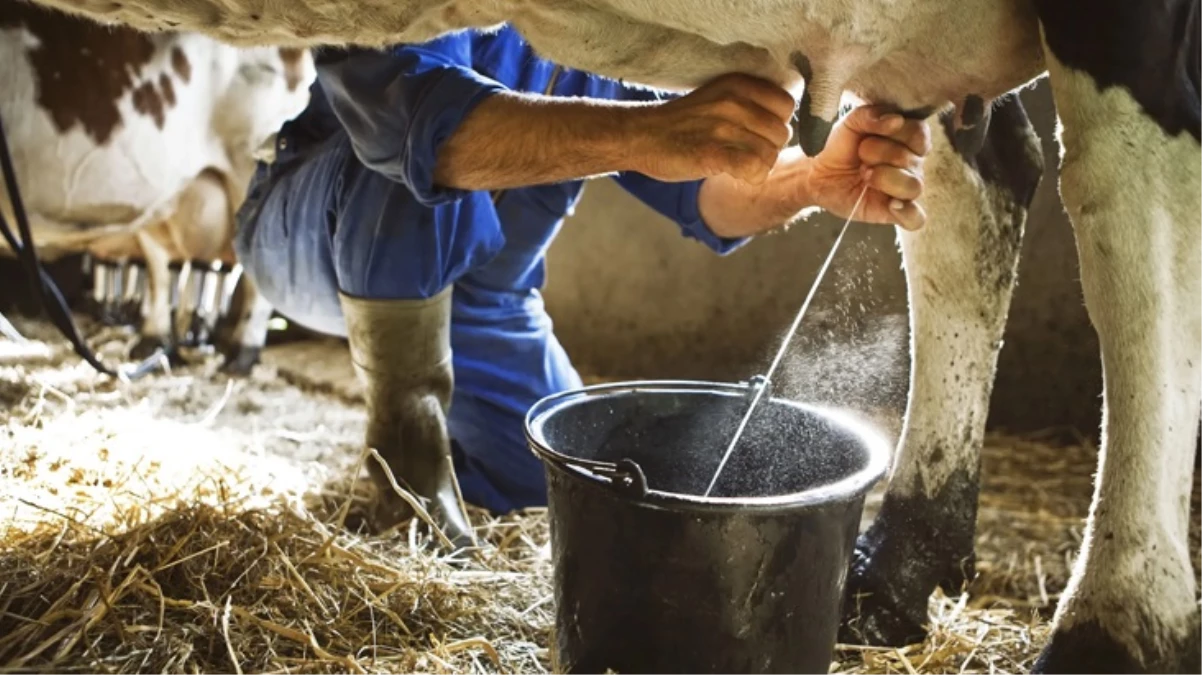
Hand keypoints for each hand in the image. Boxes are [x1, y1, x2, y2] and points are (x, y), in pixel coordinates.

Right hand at [630, 73, 795, 184]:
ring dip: (758, 166)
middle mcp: (733, 101)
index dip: (776, 124)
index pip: (786, 105)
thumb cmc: (681, 123)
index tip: (757, 134)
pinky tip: (735, 175)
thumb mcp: (718, 97)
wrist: (640, 135)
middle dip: (768, 148)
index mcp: (738, 84)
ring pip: (770, 154)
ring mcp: (723, 127)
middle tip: (744, 153)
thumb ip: (750, 103)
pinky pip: (755, 169)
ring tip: (736, 164)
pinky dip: (751, 177)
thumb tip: (785, 126)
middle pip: (781, 133)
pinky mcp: (712, 153)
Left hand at [806, 105, 931, 229]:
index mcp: (908, 138)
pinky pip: (916, 218)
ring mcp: (906, 189)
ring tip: (865, 175)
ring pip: (914, 186)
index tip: (869, 135)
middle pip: (911, 159)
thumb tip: (896, 120)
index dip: (895, 134)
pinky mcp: (896, 212)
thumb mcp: (850, 123)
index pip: (919, 133)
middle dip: (879, 155)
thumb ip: (870, 115)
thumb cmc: (841, 146)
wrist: (819, 174)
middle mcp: (913, 164)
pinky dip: (907, 212)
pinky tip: (891, 204)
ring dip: (885, 179)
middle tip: (860, 157)